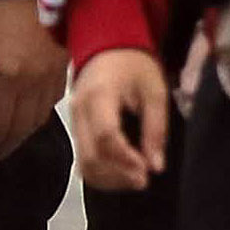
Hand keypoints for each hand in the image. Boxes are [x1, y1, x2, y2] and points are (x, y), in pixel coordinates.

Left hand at [0, 0, 65, 165]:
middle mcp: (35, 80)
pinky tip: (29, 116)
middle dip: (4, 146)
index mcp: (9, 75)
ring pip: (40, 117)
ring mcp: (54, 73)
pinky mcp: (65, 64)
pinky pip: (54, 100)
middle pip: (22, 127)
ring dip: (23, 134)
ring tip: (7, 142)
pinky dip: (39, 114)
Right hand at [70, 44, 170, 191]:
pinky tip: (122, 174)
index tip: (147, 172)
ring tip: (136, 180)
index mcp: (99, 96)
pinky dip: (101, 173)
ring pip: (83, 163)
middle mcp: (79, 111)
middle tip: (144, 181)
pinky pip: (82, 159)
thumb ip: (155, 129)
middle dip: (117, 175)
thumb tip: (156, 165)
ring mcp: (73, 122)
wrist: (109, 49)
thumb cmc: (134, 66)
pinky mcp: (76, 130)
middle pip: (89, 156)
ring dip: (109, 179)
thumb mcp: (155, 91)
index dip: (125, 159)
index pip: (106, 136)